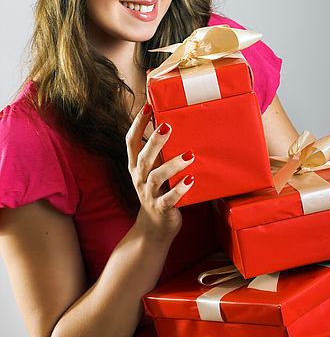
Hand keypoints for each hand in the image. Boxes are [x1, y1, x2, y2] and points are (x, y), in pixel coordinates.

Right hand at [126, 103, 195, 242]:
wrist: (154, 229)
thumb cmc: (158, 191)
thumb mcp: (154, 170)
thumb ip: (159, 152)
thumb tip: (171, 124)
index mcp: (136, 166)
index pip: (131, 142)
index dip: (137, 124)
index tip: (147, 107)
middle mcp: (139, 178)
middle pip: (143, 157)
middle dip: (154, 141)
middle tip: (167, 125)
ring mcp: (149, 194)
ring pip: (157, 177)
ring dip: (173, 164)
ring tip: (189, 155)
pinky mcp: (162, 208)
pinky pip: (169, 199)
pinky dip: (180, 190)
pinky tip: (191, 180)